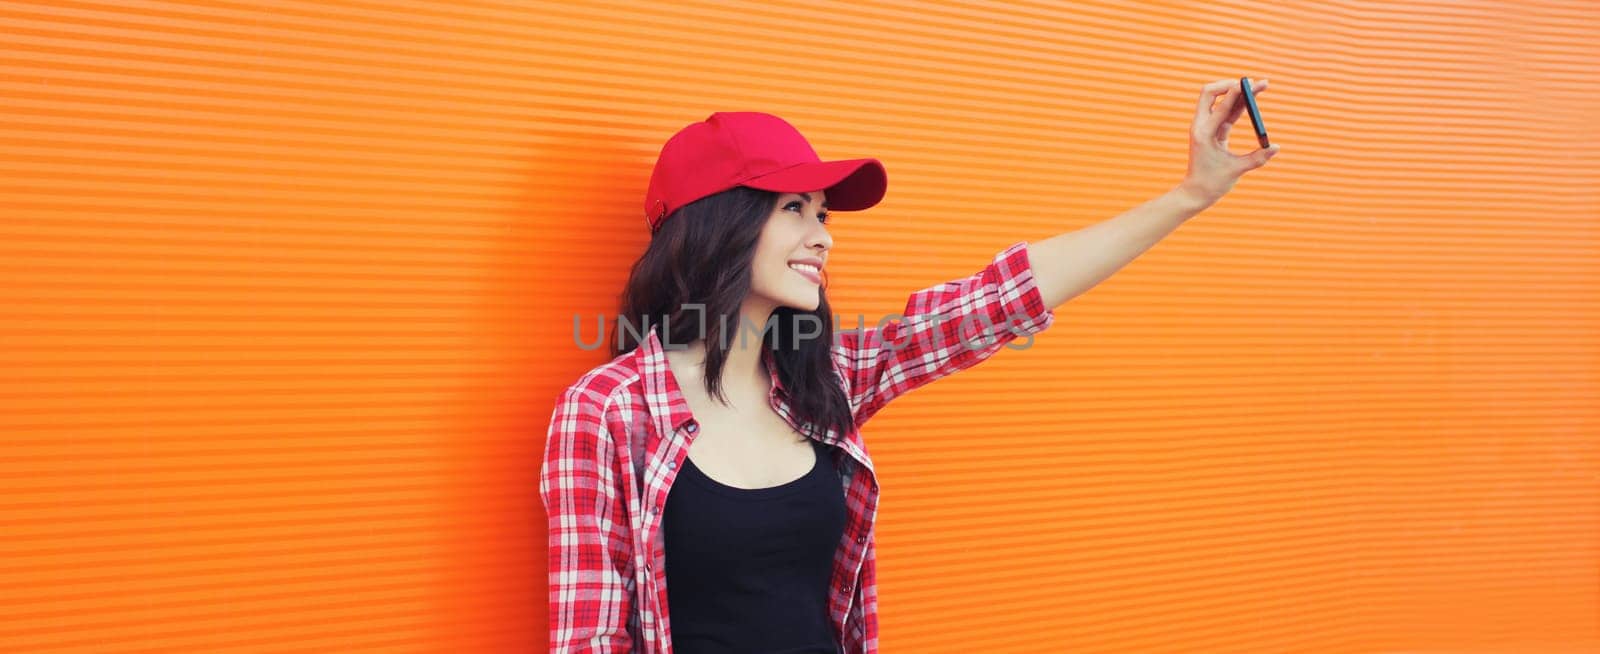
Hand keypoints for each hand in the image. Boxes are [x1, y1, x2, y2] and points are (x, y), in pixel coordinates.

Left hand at [1179, 78, 1279, 208]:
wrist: (1195, 192)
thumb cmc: (1212, 183)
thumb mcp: (1236, 170)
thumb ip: (1257, 158)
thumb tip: (1276, 147)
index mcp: (1204, 134)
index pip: (1219, 108)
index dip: (1235, 94)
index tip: (1251, 84)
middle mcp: (1201, 126)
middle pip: (1209, 93)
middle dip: (1229, 85)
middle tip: (1250, 83)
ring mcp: (1204, 127)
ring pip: (1217, 100)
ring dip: (1235, 92)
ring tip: (1257, 87)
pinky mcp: (1211, 130)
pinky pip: (1224, 111)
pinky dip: (1237, 104)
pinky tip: (1251, 100)